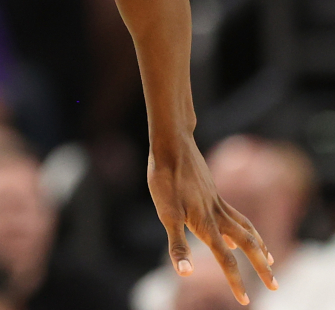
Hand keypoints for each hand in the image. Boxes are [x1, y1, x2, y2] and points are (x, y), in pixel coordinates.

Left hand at [148, 140, 276, 304]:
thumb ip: (178, 245)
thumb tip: (187, 274)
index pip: (225, 260)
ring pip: (246, 228)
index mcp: (206, 224)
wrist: (172, 144)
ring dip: (258, 246)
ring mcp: (217, 202)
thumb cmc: (164, 179)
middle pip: (248, 245)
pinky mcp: (213, 192)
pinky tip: (236, 232)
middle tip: (275, 286)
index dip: (235, 282)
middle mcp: (217, 215)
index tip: (245, 301)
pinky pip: (235, 215)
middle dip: (261, 267)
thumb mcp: (165, 213)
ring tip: (268, 259)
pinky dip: (244, 228)